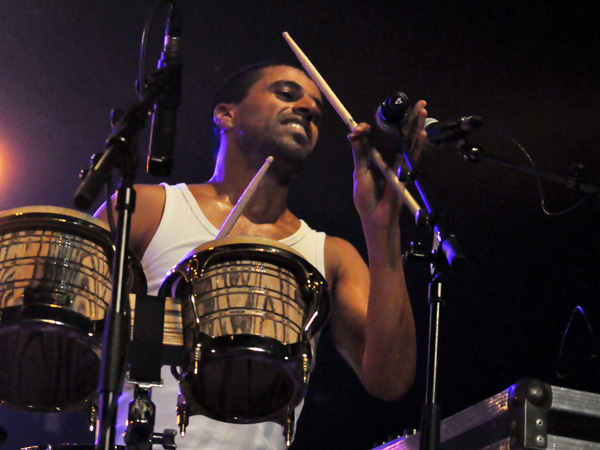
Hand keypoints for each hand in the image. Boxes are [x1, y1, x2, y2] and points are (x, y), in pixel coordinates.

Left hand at [348, 100, 426, 227]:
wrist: (376, 217)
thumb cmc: (365, 198)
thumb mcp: (359, 175)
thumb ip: (359, 154)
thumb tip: (352, 135)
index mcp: (370, 156)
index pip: (371, 136)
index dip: (366, 129)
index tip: (360, 128)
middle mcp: (385, 155)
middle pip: (394, 132)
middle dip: (404, 117)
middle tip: (413, 102)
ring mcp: (396, 163)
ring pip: (406, 140)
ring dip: (414, 125)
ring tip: (422, 109)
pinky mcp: (404, 172)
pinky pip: (412, 156)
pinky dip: (417, 145)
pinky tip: (422, 132)